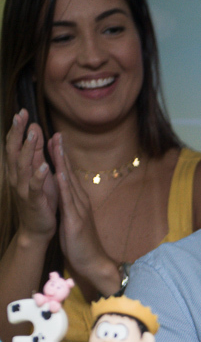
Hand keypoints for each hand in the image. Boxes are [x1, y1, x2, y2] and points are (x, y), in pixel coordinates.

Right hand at [4, 110, 57, 241]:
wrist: (38, 229)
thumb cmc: (41, 199)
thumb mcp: (38, 173)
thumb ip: (36, 154)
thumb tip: (35, 131)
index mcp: (19, 171)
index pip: (15, 146)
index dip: (17, 129)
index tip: (21, 112)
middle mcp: (17, 178)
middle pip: (14, 152)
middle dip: (17, 133)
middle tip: (20, 115)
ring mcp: (24, 190)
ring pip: (23, 167)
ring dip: (27, 149)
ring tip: (33, 134)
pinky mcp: (35, 201)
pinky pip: (35, 187)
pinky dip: (39, 176)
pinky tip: (45, 166)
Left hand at [51, 134, 116, 291]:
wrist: (93, 262)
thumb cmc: (82, 243)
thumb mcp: (74, 219)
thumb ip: (71, 204)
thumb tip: (65, 194)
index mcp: (77, 201)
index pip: (68, 175)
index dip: (61, 157)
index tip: (55, 139)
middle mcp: (79, 201)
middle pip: (69, 173)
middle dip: (62, 153)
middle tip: (56, 133)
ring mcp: (78, 210)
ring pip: (69, 182)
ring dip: (63, 164)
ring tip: (56, 146)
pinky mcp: (76, 221)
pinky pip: (69, 201)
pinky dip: (64, 186)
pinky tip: (60, 174)